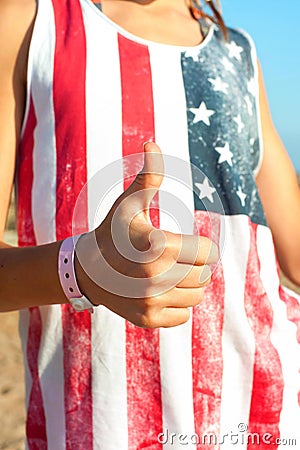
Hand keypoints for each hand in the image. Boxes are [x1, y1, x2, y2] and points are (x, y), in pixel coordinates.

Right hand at [75, 142, 217, 327]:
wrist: (86, 268)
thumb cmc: (114, 231)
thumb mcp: (129, 202)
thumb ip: (148, 175)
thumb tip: (152, 143)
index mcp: (158, 245)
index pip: (210, 251)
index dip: (200, 245)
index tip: (184, 242)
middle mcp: (154, 277)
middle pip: (205, 275)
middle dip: (194, 265)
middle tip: (174, 259)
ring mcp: (149, 302)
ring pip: (197, 297)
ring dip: (188, 285)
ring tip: (169, 274)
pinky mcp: (147, 320)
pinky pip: (183, 316)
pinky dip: (177, 305)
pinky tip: (159, 292)